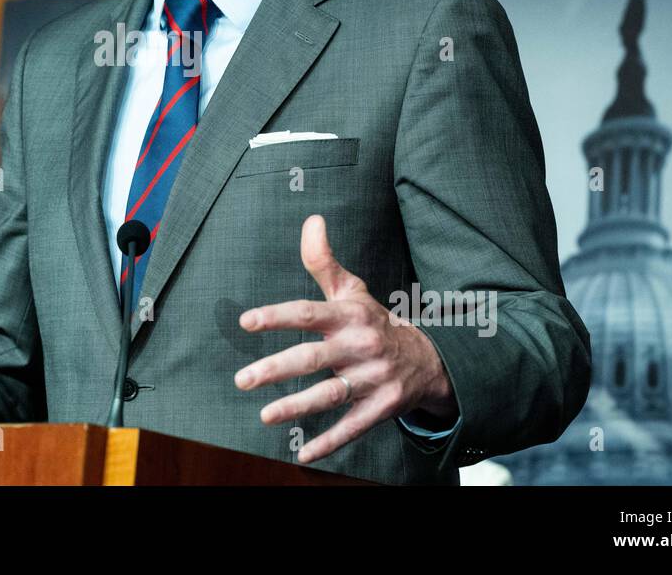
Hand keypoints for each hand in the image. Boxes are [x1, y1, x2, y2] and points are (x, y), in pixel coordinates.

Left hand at [234, 215, 455, 463]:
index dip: (277, 316)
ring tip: (264, 415)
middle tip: (242, 379)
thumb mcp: (353, 290)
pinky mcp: (380, 408)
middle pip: (313, 358)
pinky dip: (328, 442)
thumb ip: (324, 261)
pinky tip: (301, 453)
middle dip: (276, 370)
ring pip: (330, 395)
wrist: (429, 360)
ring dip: (296, 407)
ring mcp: (371, 379)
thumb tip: (311, 219)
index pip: (308, 313)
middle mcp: (360, 346)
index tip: (246, 321)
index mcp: (349, 316)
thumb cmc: (374, 322)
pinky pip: (352, 428)